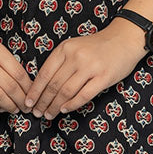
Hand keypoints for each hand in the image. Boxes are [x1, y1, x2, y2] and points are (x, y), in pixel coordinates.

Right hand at [0, 22, 34, 113]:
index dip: (28, 88)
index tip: (33, 95)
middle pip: (9, 86)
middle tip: (27, 107)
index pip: (18, 72)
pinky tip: (0, 108)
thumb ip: (6, 62)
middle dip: (21, 100)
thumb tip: (25, 85)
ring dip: (9, 106)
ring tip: (15, 109)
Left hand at [25, 19, 146, 120]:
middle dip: (43, 101)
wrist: (124, 39)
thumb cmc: (97, 47)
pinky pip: (84, 95)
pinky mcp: (104, 77)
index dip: (35, 90)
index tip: (28, 102)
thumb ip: (60, 63)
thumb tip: (42, 87)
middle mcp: (76, 56)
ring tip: (49, 114)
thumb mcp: (74, 47)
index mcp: (65, 48)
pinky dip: (72, 104)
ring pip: (66, 92)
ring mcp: (90, 67)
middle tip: (37, 113)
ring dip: (55, 106)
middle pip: (54, 85)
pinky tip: (64, 110)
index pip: (45, 73)